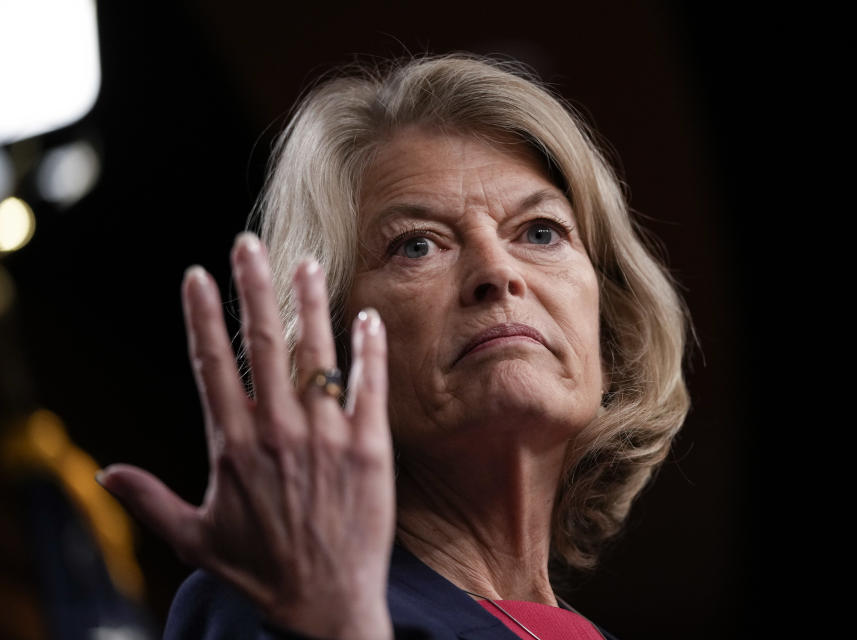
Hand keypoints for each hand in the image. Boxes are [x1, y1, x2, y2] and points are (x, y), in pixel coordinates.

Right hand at [99, 233, 393, 638]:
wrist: (325, 606)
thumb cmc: (260, 571)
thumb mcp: (193, 539)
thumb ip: (149, 500)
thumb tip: (104, 473)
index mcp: (234, 445)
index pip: (211, 364)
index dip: (202, 316)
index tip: (196, 276)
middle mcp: (279, 431)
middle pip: (263, 343)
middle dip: (254, 287)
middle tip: (249, 244)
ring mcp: (328, 437)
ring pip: (318, 355)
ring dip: (311, 304)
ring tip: (307, 263)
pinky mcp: (370, 448)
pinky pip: (370, 386)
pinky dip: (369, 349)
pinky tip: (367, 318)